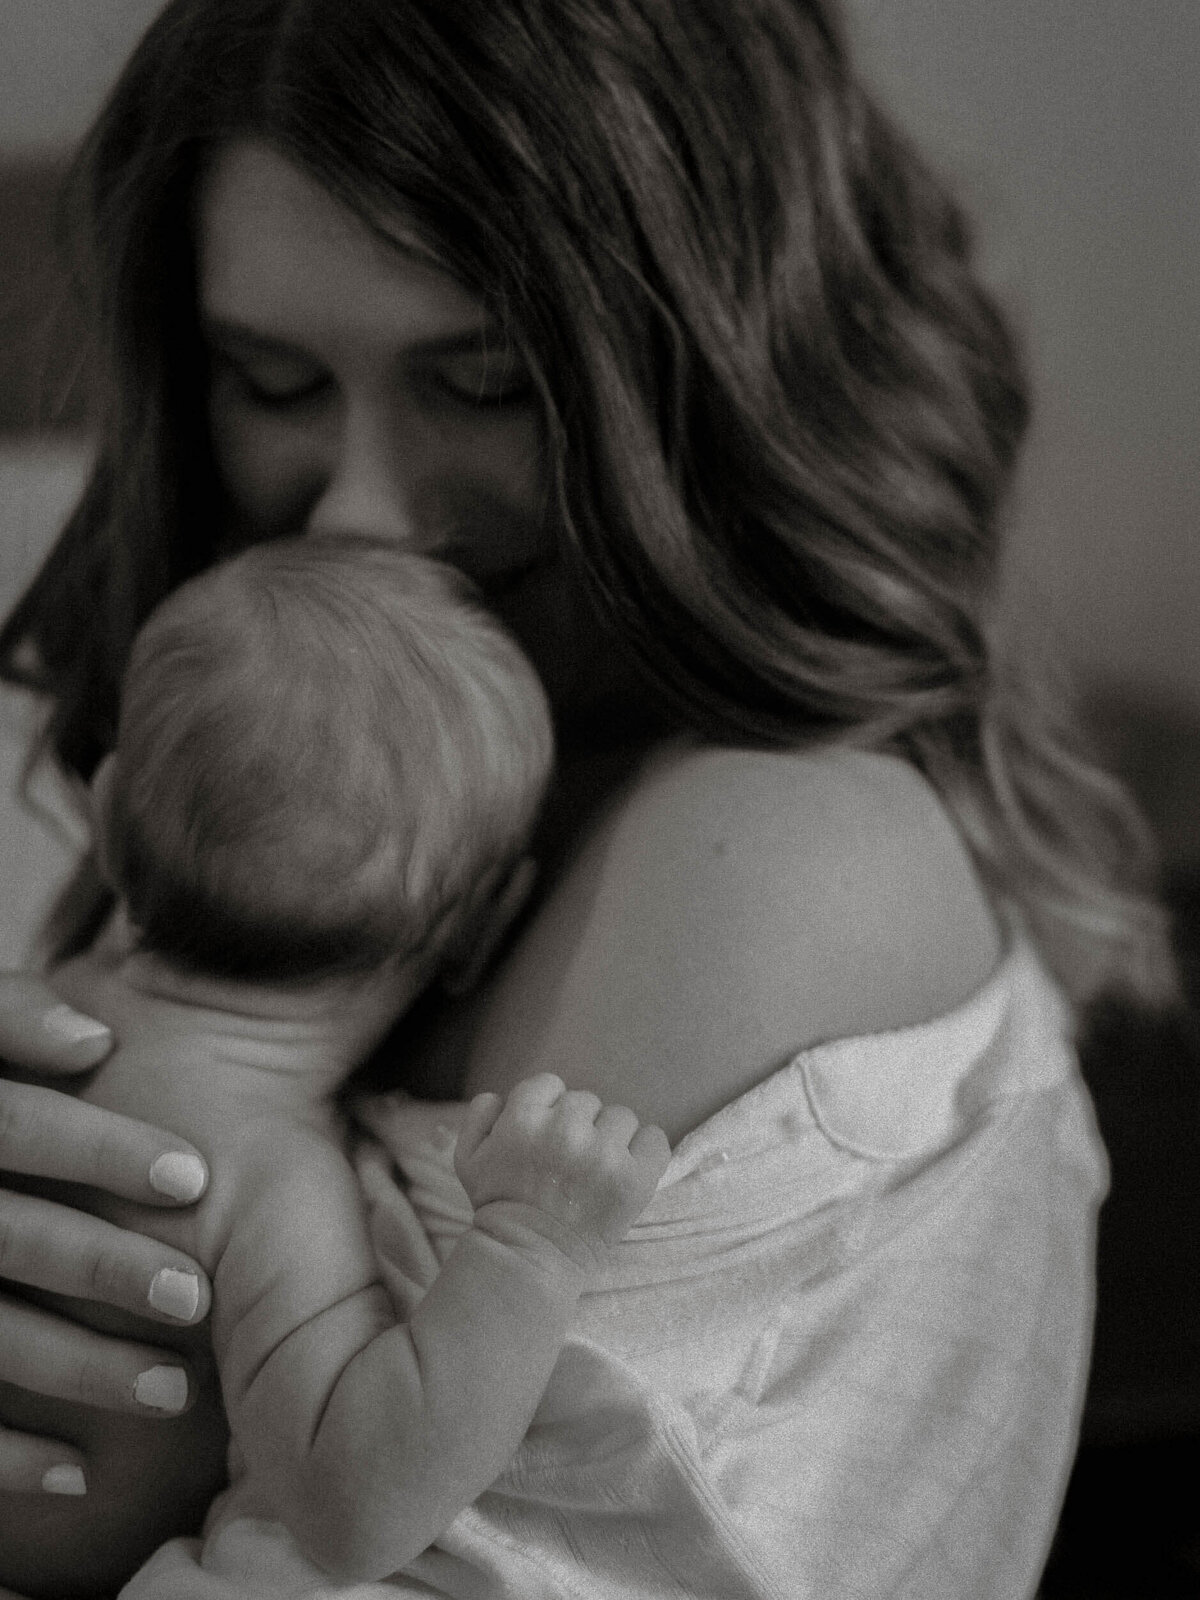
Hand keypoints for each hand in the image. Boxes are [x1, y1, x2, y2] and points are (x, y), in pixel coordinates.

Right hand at [0, 973, 212, 1495]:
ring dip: (77, 1368)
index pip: (12, 1126)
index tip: (194, 1178)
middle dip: (102, 1268)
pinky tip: (76, 1475)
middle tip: (197, 1298)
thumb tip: (96, 1040)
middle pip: (5, 1235)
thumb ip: (12, 1020)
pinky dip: (4, 1455)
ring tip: (173, 1392)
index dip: (99, 1149)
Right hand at [454, 1073, 670, 1270]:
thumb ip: (479, 1116)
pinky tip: (628, 1167)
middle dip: (579, 1125)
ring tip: (596, 1167)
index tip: (546, 1135)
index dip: (547, 1108)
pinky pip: (654, 1139)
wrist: (531, 1257)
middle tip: (569, 1159)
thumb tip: (501, 1096)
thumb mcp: (468, 1160)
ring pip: (621, 1117)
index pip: (549, 1084)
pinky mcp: (633, 1180)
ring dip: (611, 1137)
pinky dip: (646, 1149)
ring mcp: (602, 1156)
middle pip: (586, 1101)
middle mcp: (564, 1132)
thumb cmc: (501, 1205)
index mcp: (523, 1120)